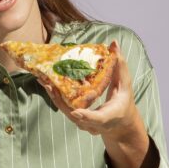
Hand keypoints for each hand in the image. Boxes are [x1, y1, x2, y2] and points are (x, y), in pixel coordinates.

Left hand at [44, 43, 155, 167]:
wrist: (120, 123)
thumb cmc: (124, 102)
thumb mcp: (125, 84)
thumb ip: (120, 65)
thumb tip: (114, 43)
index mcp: (108, 117)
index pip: (98, 118)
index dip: (87, 116)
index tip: (76, 112)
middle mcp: (94, 124)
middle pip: (74, 116)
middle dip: (60, 101)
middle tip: (49, 85)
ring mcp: (84, 124)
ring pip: (66, 111)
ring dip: (54, 97)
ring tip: (43, 81)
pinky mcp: (77, 120)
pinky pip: (64, 108)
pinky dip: (56, 97)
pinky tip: (48, 84)